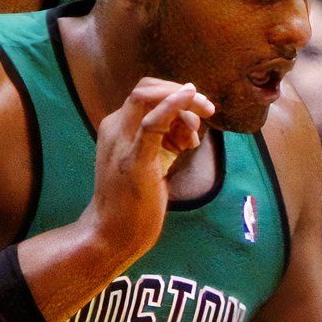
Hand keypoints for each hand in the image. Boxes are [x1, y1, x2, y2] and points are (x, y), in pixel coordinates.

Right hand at [87, 78, 212, 257]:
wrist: (113, 233)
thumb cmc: (134, 199)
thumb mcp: (153, 160)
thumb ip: (168, 139)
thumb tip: (192, 124)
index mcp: (117, 127)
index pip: (145, 93)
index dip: (174, 93)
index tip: (199, 109)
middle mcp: (115, 129)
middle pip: (147, 88)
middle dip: (181, 93)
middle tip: (207, 110)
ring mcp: (122, 142)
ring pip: (147, 97)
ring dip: (184, 105)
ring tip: (194, 138)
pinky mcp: (134, 160)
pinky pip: (152, 123)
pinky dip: (171, 106)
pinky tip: (190, 98)